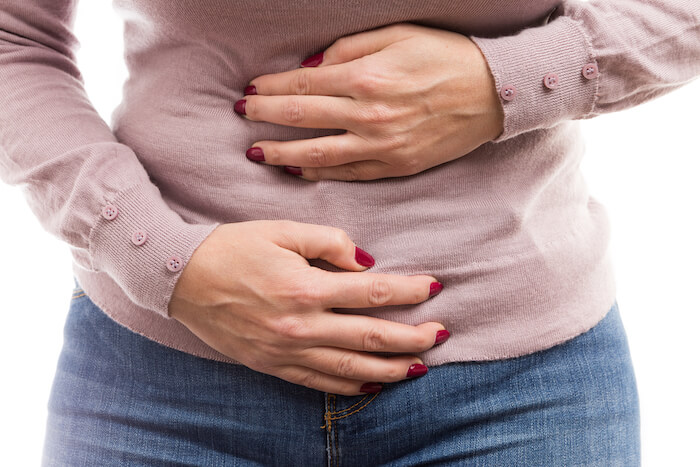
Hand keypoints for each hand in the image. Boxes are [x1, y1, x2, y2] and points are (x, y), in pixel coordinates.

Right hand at [168, 221, 447, 395]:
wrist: (180, 277)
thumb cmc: (232, 247)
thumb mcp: (281, 230)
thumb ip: (329, 241)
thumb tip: (366, 261)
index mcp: (304, 287)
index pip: (372, 293)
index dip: (408, 291)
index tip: (434, 287)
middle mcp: (299, 326)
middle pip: (370, 337)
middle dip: (412, 337)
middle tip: (442, 334)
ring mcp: (285, 351)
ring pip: (351, 368)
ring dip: (391, 368)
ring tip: (420, 366)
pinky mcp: (272, 365)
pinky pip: (319, 382)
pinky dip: (350, 385)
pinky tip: (372, 384)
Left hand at [236, 22, 503, 180]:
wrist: (493, 92)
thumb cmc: (446, 56)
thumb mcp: (398, 35)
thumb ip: (350, 48)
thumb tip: (313, 65)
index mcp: (366, 77)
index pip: (303, 83)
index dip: (272, 88)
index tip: (251, 90)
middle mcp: (368, 115)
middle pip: (302, 118)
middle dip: (265, 117)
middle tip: (241, 116)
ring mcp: (381, 146)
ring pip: (318, 154)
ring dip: (281, 152)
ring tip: (256, 152)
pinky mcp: (395, 166)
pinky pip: (348, 173)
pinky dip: (318, 172)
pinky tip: (297, 169)